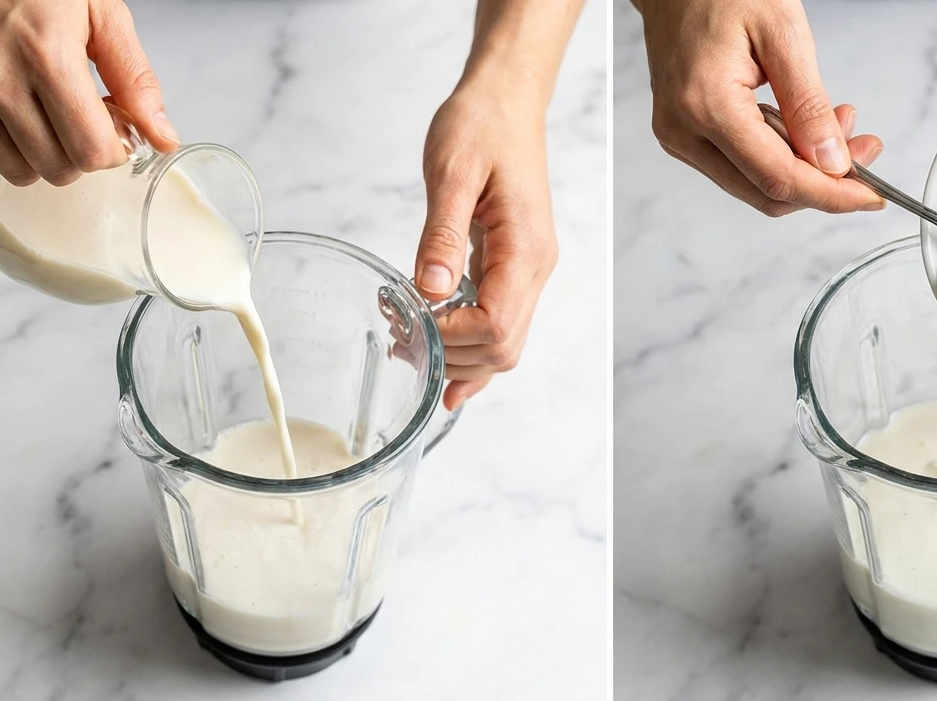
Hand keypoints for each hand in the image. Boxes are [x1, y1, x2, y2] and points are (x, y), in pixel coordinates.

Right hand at [0, 0, 177, 185]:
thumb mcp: (99, 12)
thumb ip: (134, 78)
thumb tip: (162, 137)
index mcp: (45, 54)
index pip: (90, 149)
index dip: (114, 150)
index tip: (116, 132)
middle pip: (58, 167)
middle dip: (82, 155)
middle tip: (82, 121)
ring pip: (18, 172)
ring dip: (45, 157)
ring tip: (49, 118)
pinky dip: (5, 150)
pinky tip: (16, 118)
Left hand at [414, 85, 557, 409]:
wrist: (506, 101)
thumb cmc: (481, 126)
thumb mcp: (451, 173)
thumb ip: (442, 235)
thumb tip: (430, 290)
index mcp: (524, 247)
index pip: (496, 324)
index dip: (452, 337)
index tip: (411, 324)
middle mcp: (535, 267)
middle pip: (503, 347)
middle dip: (452, 356)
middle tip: (400, 341)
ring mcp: (528, 270)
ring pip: (504, 345)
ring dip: (459, 357)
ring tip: (409, 342)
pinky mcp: (514, 267)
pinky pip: (500, 323)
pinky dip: (471, 348)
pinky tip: (444, 363)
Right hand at [635, 0, 883, 216]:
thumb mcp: (782, 33)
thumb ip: (808, 104)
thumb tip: (833, 162)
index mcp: (706, 104)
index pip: (777, 177)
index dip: (830, 194)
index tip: (870, 195)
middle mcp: (683, 131)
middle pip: (765, 193)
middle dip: (822, 183)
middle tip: (863, 149)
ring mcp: (679, 137)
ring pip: (753, 186)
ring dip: (803, 168)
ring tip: (835, 122)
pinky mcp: (683, 136)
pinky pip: (738, 167)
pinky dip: (778, 156)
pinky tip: (800, 125)